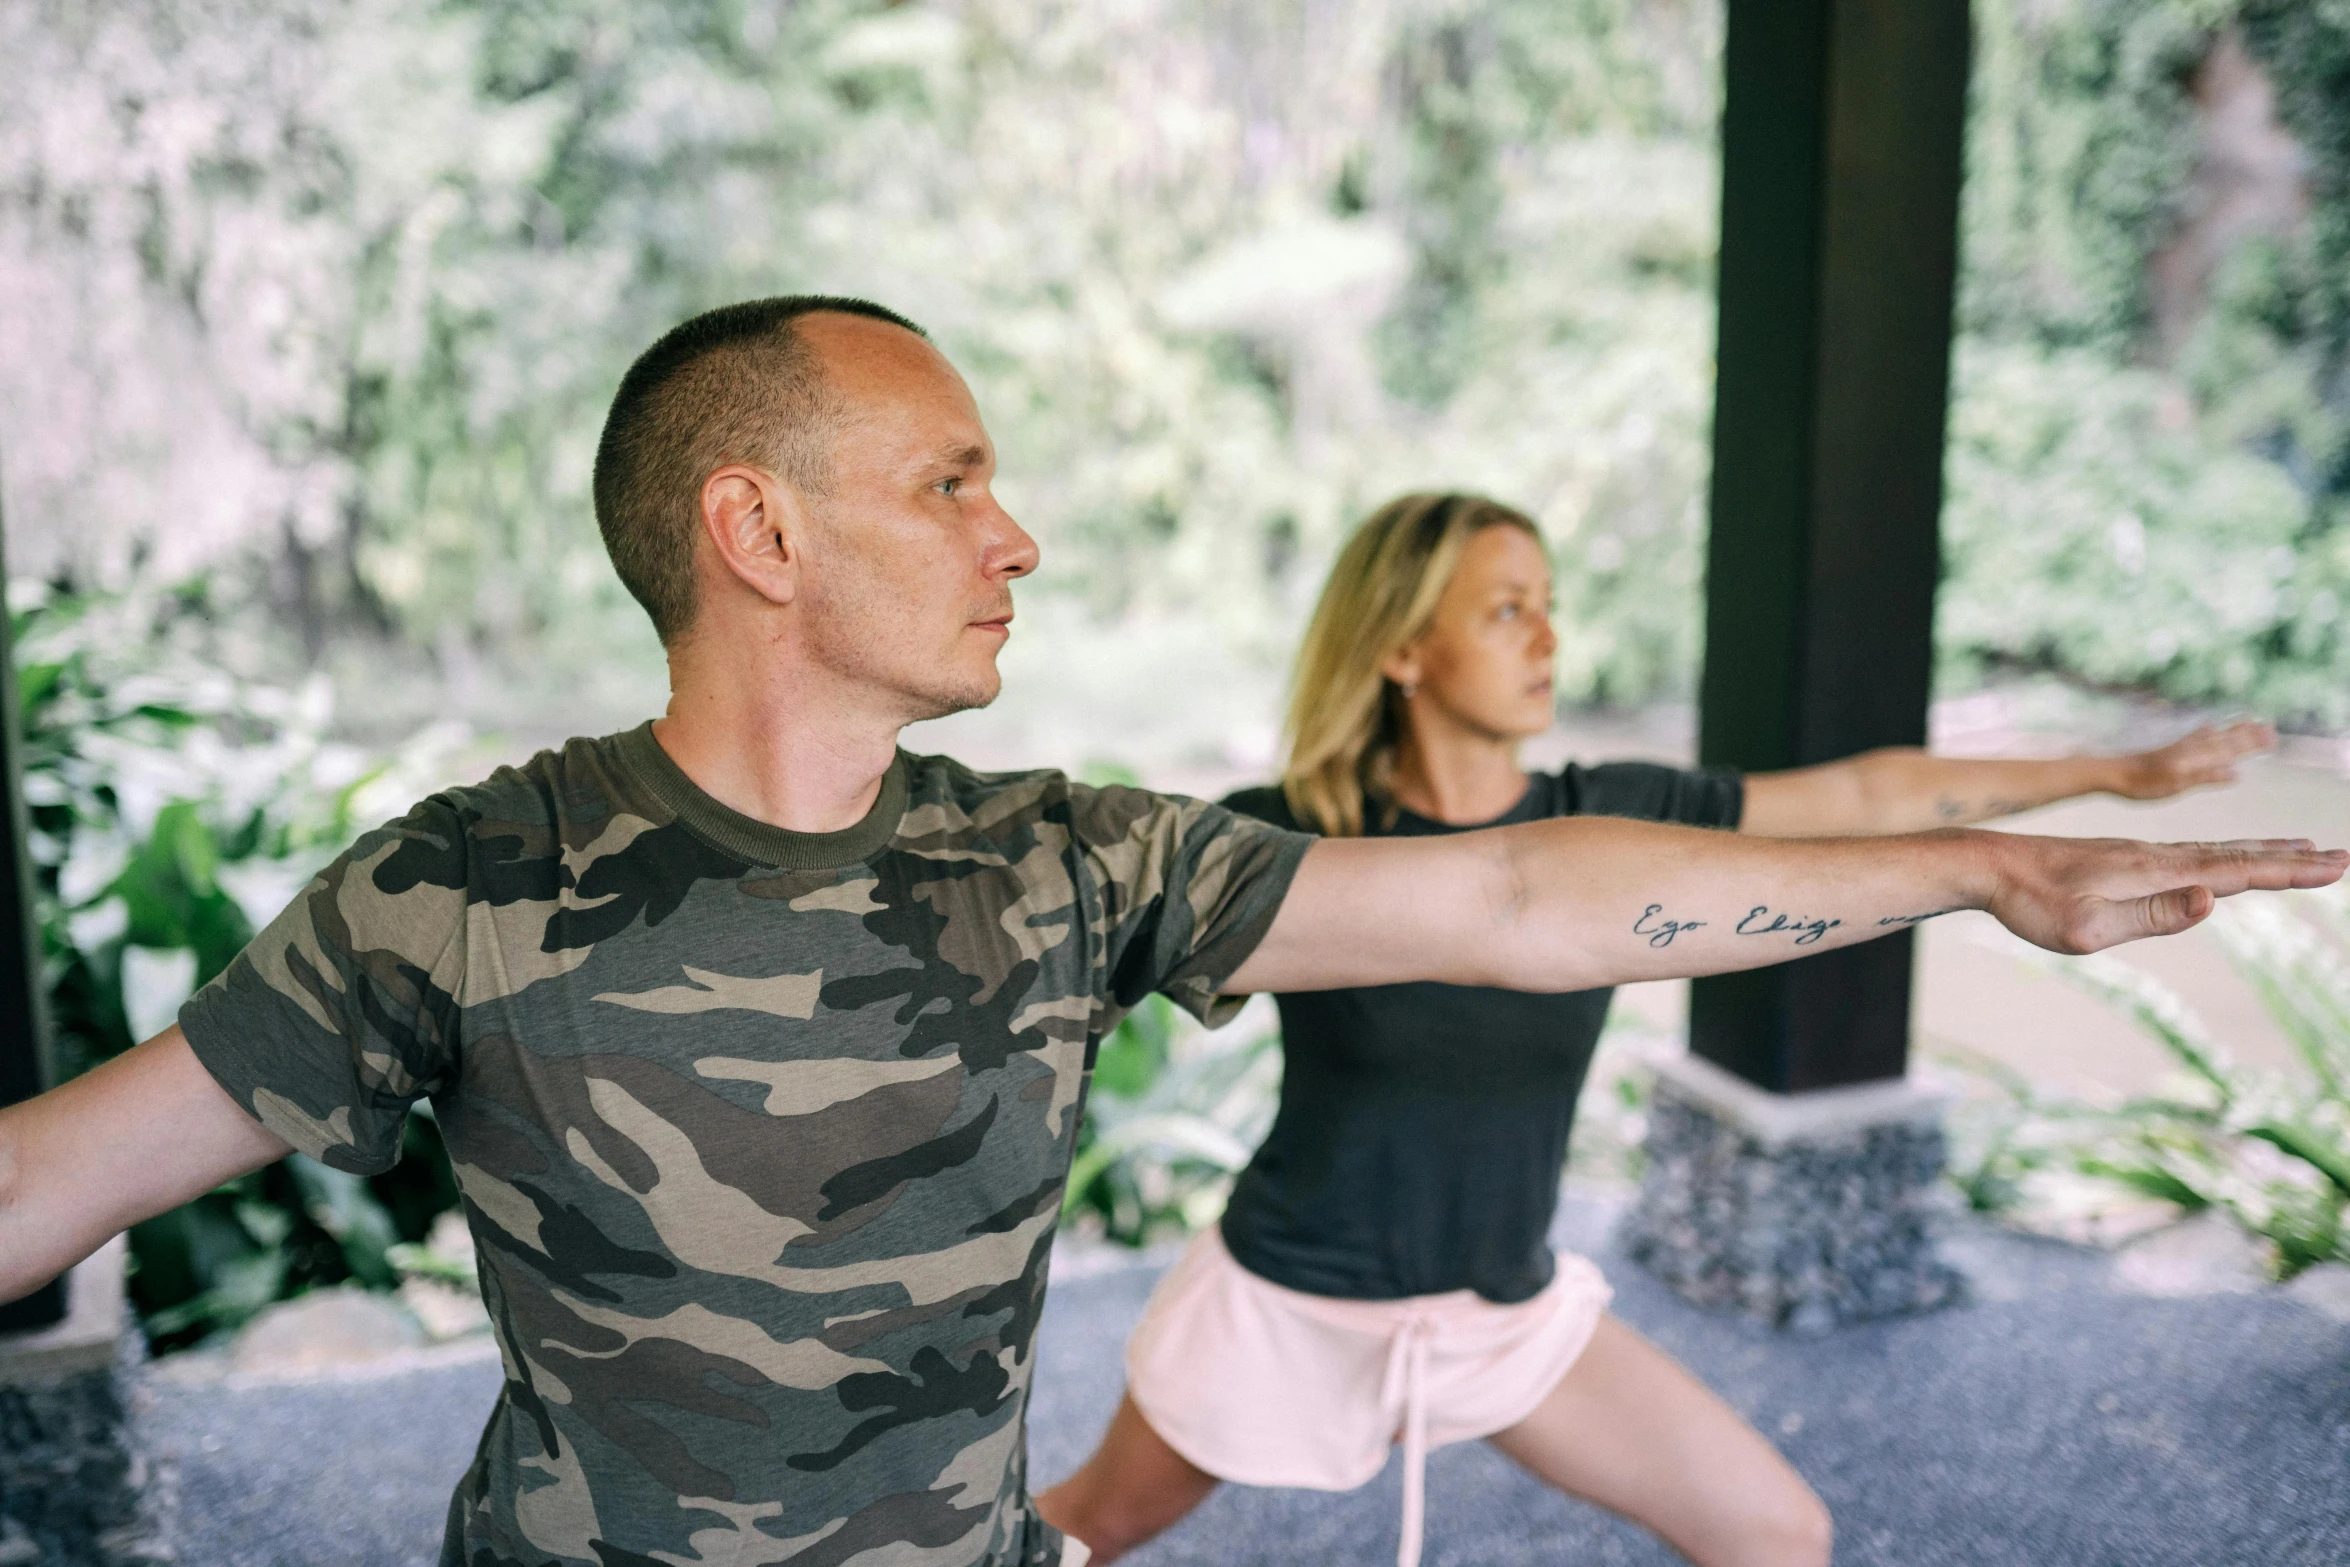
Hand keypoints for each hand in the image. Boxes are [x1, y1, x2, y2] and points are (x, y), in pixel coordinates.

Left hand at [1981, 834, 2343, 954]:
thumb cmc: (2033, 904)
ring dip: (2261, 851)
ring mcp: (2140, 854)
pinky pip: (2189, 853)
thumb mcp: (2089, 926)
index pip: (2238, 871)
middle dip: (2291, 858)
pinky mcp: (2122, 858)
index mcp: (2157, 871)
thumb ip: (2152, 915)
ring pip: (2215, 851)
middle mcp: (2156, 855)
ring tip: (2300, 849)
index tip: (2337, 866)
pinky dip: (2223, 853)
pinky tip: (2223, 859)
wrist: (1989, 867)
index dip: (2290, 871)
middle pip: (2237, 855)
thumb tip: (2213, 899)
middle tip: (2342, 857)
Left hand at [2113, 721, 2275, 800]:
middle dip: (2248, 735)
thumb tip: (2237, 774)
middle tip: (2271, 728)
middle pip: (2225, 740)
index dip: (2251, 744)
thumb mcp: (2175, 786)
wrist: (2112, 773)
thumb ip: (2206, 777)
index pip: (2230, 750)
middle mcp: (2190, 749)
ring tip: (2250, 721)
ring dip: (2232, 730)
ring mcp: (2180, 747)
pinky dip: (2208, 731)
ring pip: (2213, 736)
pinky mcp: (2170, 749)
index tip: (2273, 737)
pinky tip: (2210, 725)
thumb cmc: (2142, 783)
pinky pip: (2196, 736)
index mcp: (2196, 758)